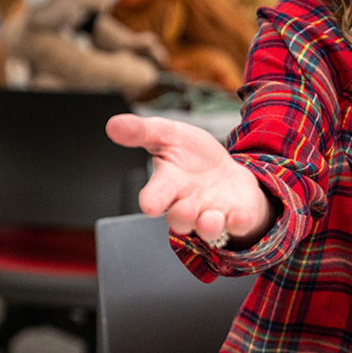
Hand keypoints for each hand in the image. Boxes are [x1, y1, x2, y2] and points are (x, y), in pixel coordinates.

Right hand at [105, 113, 272, 246]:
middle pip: (179, 218)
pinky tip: (239, 216)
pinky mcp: (236, 218)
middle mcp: (188, 206)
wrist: (225, 173)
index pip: (154, 196)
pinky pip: (237, 226)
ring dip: (208, 226)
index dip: (152, 200)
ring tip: (210, 219)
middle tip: (183, 210)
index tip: (149, 205)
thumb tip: (112, 124)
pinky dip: (238, 223)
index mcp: (168, 185)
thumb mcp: (168, 135)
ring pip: (207, 228)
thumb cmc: (192, 158)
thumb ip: (142, 132)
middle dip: (181, 216)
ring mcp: (212, 214)